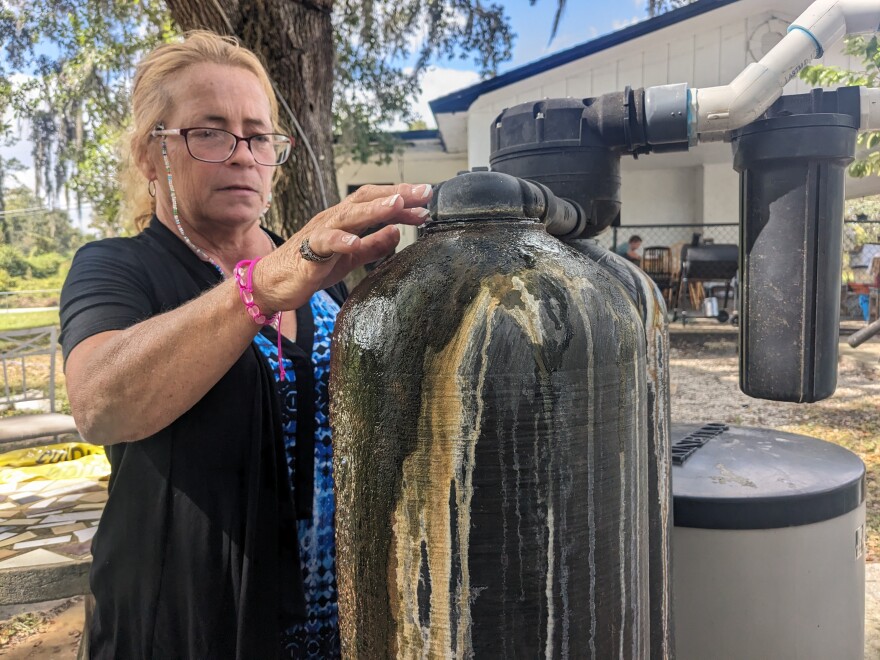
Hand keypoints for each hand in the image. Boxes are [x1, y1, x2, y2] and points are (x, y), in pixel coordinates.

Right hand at [255, 183, 431, 311]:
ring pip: (349, 214)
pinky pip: (325, 242)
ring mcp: (320, 232)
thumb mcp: (351, 257)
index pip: (377, 201)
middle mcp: (334, 219)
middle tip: (424, 192)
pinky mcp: (308, 251)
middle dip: (397, 193)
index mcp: (346, 219)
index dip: (403, 199)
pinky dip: (342, 240)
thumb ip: (374, 245)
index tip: (428, 202)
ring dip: (374, 208)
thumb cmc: (310, 267)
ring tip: (397, 204)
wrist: (272, 283)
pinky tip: (357, 241)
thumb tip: (398, 233)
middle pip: (367, 198)